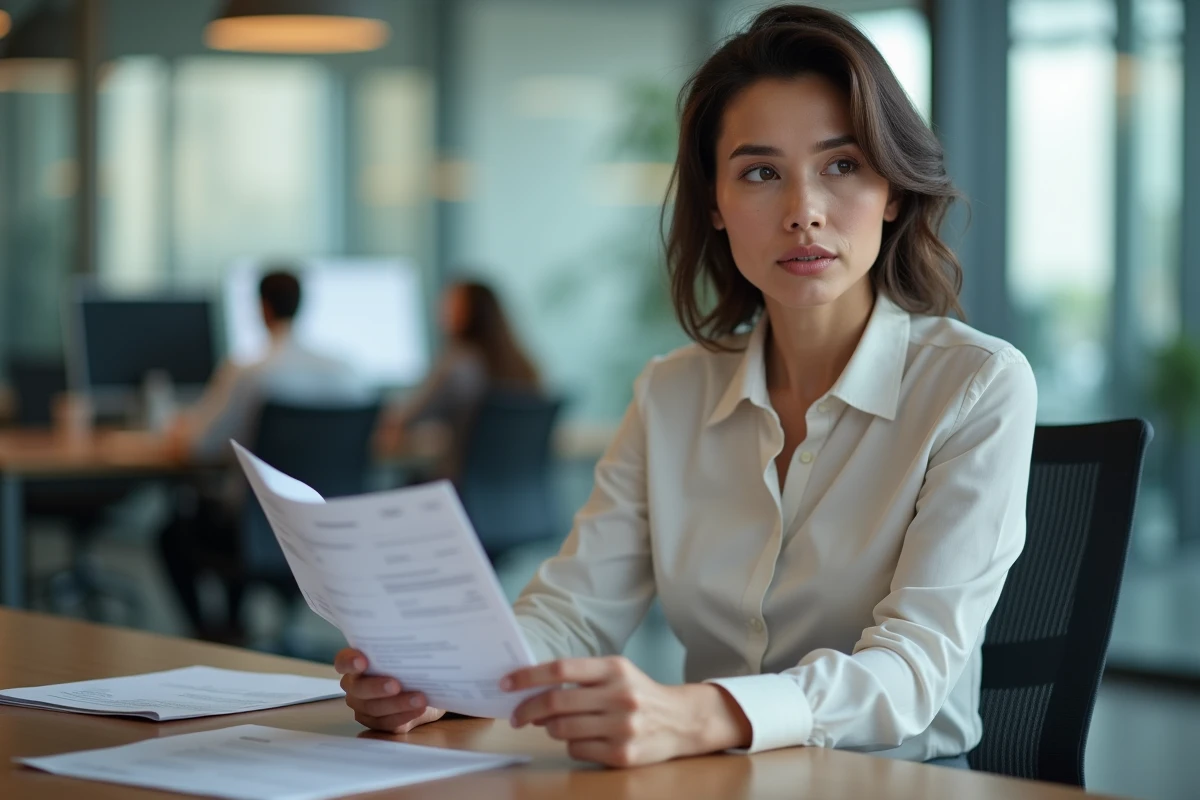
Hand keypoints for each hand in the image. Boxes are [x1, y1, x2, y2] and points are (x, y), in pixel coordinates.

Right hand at [334, 648, 445, 732]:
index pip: (344, 661)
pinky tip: (419, 709)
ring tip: (419, 698)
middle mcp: (355, 686)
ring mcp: (364, 707)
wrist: (426, 688)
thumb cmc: (410, 665)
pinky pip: (388, 723)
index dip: (349, 662)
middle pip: (358, 689)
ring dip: (398, 704)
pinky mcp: (378, 723)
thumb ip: (402, 650)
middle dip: (377, 687)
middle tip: (396, 685)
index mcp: (356, 664)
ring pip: (374, 708)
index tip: (362, 661)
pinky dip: (405, 715)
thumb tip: (418, 641)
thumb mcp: (406, 654)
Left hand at [503, 656, 750, 766]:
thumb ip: (581, 677)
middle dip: (528, 709)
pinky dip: (571, 745)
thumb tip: (532, 688)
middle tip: (517, 715)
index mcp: (614, 669)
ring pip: (562, 729)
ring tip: (554, 725)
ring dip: (549, 728)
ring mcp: (622, 727)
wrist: (682, 720)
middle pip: (556, 702)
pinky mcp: (622, 754)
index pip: (561, 668)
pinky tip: (583, 739)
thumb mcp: (617, 673)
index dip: (528, 676)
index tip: (507, 683)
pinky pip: (577, 750)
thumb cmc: (639, 693)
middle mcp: (619, 695)